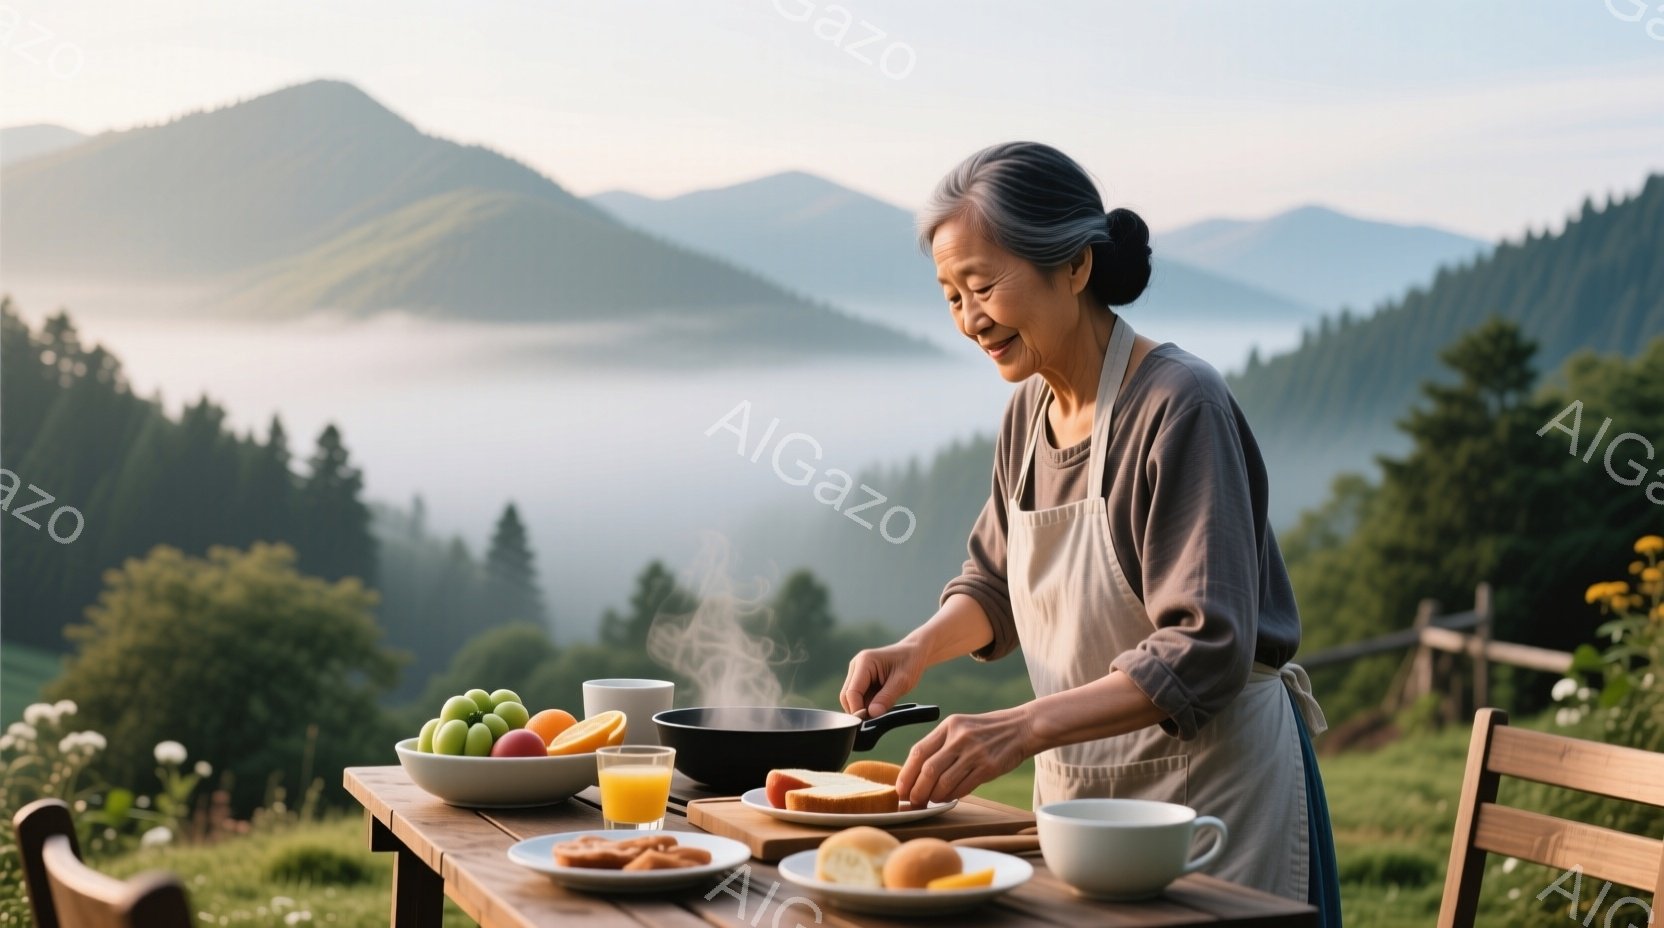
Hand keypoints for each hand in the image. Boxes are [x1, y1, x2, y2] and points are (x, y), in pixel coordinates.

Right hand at [840, 641, 926, 717]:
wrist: (914, 652)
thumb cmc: (910, 662)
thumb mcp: (903, 681)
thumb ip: (887, 697)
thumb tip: (872, 713)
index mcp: (864, 662)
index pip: (852, 692)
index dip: (858, 709)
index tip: (870, 721)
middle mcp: (856, 666)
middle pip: (847, 696)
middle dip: (859, 710)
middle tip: (876, 720)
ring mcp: (857, 673)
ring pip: (851, 698)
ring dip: (864, 708)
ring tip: (881, 710)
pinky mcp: (861, 679)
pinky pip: (859, 697)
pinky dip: (868, 705)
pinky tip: (880, 706)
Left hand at [897, 708, 1033, 805]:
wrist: (1021, 728)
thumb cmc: (987, 731)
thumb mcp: (960, 727)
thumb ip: (940, 745)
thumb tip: (916, 773)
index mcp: (949, 726)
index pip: (918, 751)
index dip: (906, 774)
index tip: (901, 789)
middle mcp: (959, 738)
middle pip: (928, 770)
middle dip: (917, 791)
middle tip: (914, 802)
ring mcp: (975, 752)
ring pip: (944, 782)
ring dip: (934, 796)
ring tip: (931, 801)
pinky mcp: (988, 767)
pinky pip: (963, 787)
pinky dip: (952, 796)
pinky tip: (949, 798)